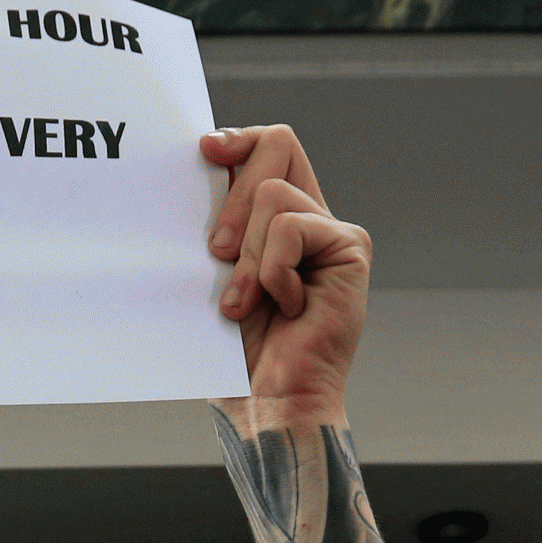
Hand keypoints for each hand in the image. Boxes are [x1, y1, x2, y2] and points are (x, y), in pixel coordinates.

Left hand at [202, 126, 366, 414]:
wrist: (268, 404)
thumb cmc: (234, 359)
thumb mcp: (209, 280)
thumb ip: (213, 229)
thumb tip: (192, 173)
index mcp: (276, 222)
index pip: (266, 148)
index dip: (239, 138)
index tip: (205, 149)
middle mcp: (309, 220)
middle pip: (278, 144)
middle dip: (232, 196)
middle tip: (215, 254)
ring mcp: (332, 234)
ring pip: (273, 194)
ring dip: (247, 255)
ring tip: (244, 304)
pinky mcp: (349, 249)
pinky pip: (290, 227)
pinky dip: (272, 270)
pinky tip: (284, 308)